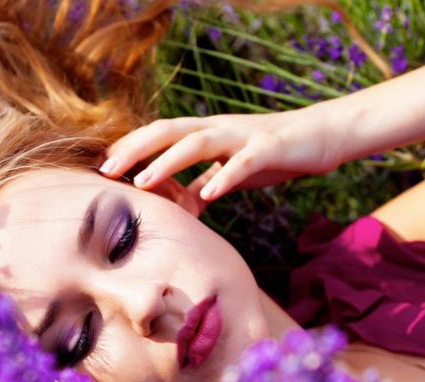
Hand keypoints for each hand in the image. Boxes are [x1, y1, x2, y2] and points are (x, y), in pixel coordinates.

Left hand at [99, 108, 343, 201]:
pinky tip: (207, 196)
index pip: (160, 135)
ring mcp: (243, 135)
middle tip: (107, 171)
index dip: (130, 147)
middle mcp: (218, 127)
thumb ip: (203, 187)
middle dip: (135, 150)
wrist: (323, 135)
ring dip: (167, 161)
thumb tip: (180, 211)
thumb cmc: (272, 154)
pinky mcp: (270, 147)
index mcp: (206, 132)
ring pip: (198, 141)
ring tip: (142, 182)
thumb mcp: (230, 172)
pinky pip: (243, 162)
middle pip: (169, 131)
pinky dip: (224, 177)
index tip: (101, 166)